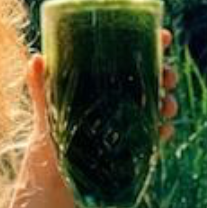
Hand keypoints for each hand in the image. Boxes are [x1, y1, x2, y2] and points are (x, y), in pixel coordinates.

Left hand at [27, 27, 178, 141]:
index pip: (133, 53)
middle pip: (155, 76)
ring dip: (170, 102)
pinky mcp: (135, 143)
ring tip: (166, 106)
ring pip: (161, 103)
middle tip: (167, 76)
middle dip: (167, 73)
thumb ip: (40, 82)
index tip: (165, 36)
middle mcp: (121, 94)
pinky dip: (164, 131)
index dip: (154, 42)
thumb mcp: (45, 103)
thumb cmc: (49, 128)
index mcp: (104, 77)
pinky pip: (156, 134)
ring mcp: (131, 118)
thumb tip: (37, 58)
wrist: (51, 170)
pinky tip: (163, 130)